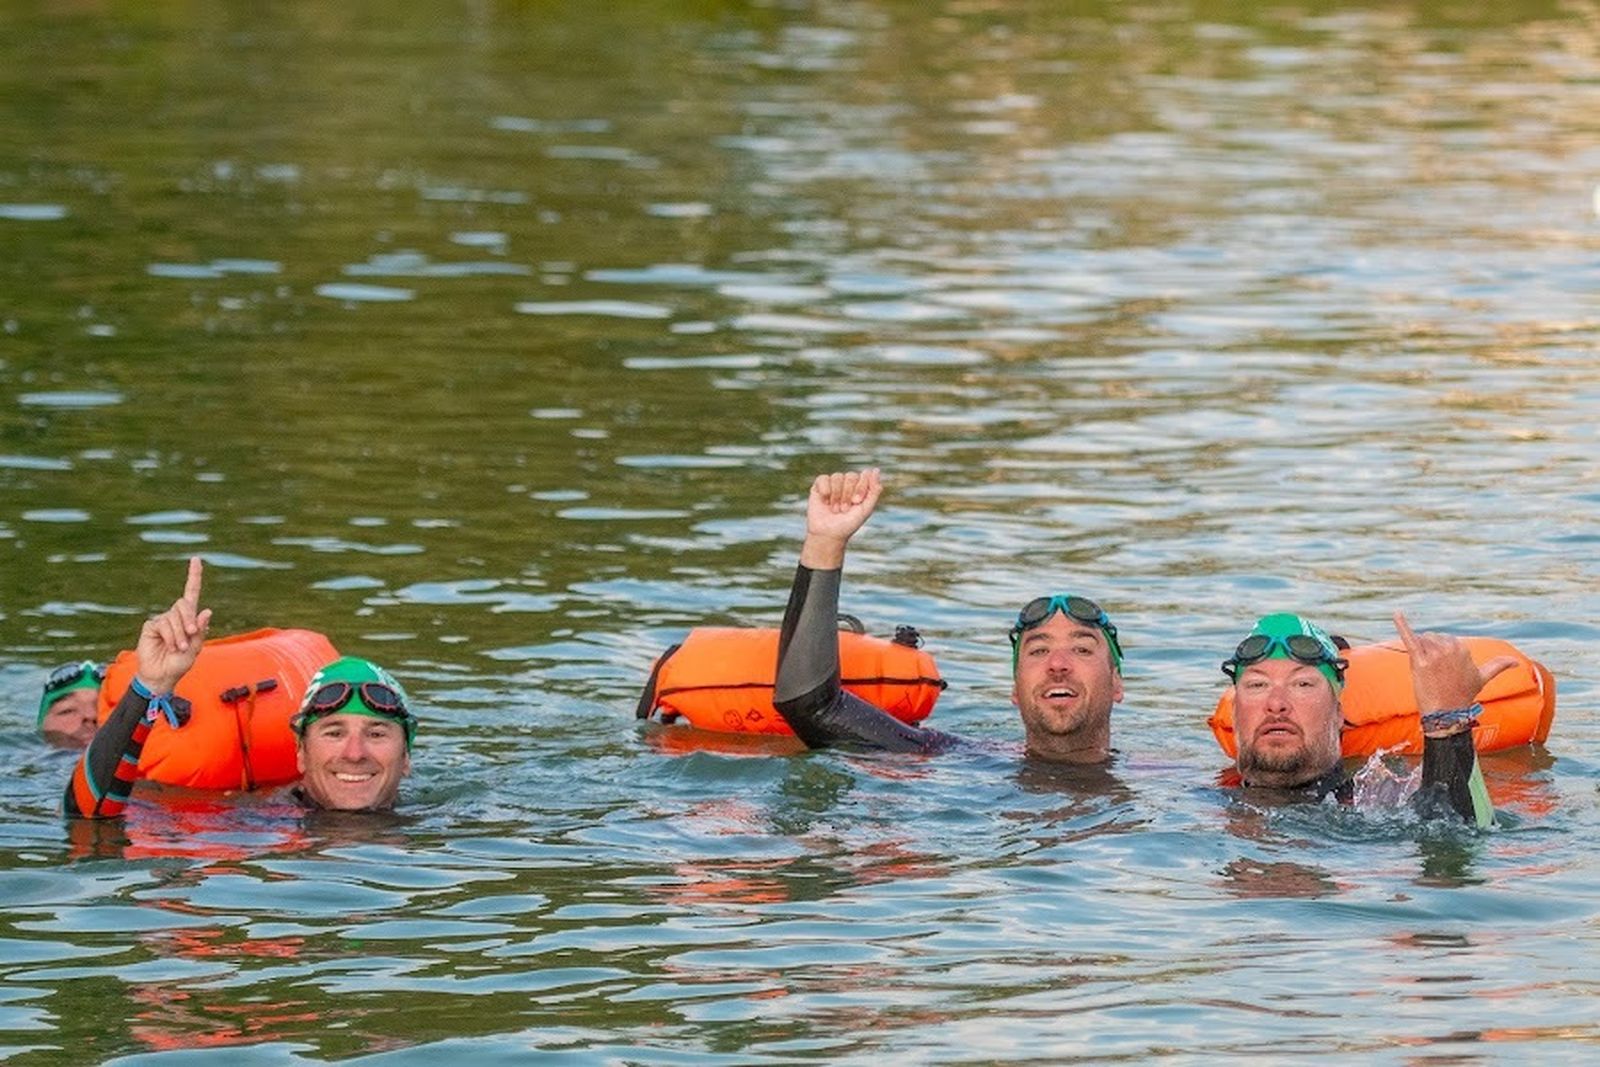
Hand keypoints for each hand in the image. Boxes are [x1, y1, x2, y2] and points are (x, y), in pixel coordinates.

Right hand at [135, 557, 211, 694]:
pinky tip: (170, 646)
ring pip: (174, 616)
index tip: (196, 559)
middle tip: (191, 636)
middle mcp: (175, 616)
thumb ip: (201, 630)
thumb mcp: (196, 648)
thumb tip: (207, 611)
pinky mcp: (151, 626)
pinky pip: (163, 624)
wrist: (162, 676)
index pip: (191, 593)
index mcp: (189, 618)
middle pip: (184, 604)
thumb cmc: (180, 663)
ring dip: (180, 634)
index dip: (193, 576)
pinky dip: (171, 636)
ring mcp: (162, 620)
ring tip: (179, 648)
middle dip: (190, 620)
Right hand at [799, 469, 882, 568]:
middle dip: (848, 494)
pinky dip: (825, 491)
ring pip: (837, 477)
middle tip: (844, 509)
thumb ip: (874, 490)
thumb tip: (876, 469)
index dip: (860, 488)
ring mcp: (833, 484)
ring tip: (835, 509)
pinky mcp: (819, 486)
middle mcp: (847, 483)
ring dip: (836, 495)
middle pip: (851, 475)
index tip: (856, 502)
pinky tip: (824, 501)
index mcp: (860, 487)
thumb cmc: (848, 524)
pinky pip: (823, 478)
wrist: (828, 534)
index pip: (865, 475)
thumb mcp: (866, 509)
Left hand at [1392, 611, 1516, 718]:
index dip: (1441, 654)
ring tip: (1427, 671)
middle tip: (1435, 673)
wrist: (1446, 714)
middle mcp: (1449, 648)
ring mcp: (1434, 654)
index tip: (1445, 671)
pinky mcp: (1419, 660)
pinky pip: (1409, 638)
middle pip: (1431, 638)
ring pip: (1421, 640)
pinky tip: (1397, 613)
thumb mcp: (1483, 678)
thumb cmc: (1463, 695)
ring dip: (1420, 652)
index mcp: (1463, 648)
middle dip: (1430, 651)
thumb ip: (1498, 666)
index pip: (1444, 640)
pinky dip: (1401, 624)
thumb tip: (1517, 662)